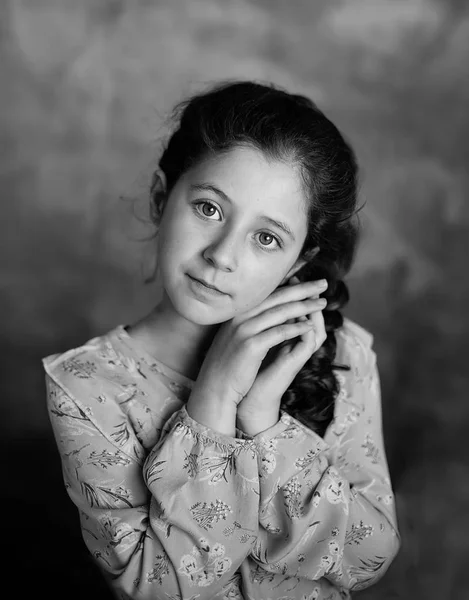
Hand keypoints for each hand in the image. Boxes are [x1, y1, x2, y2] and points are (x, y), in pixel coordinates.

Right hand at [191, 276, 327, 407]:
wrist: (214, 387)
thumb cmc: (228, 364)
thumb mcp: (234, 336)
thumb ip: (248, 322)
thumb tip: (268, 312)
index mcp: (237, 312)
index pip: (268, 293)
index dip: (290, 285)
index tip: (308, 281)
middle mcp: (240, 317)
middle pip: (278, 297)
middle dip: (303, 289)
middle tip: (323, 284)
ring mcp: (244, 330)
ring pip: (281, 312)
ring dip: (305, 306)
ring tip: (322, 303)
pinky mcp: (251, 345)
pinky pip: (279, 332)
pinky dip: (296, 328)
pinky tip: (310, 325)